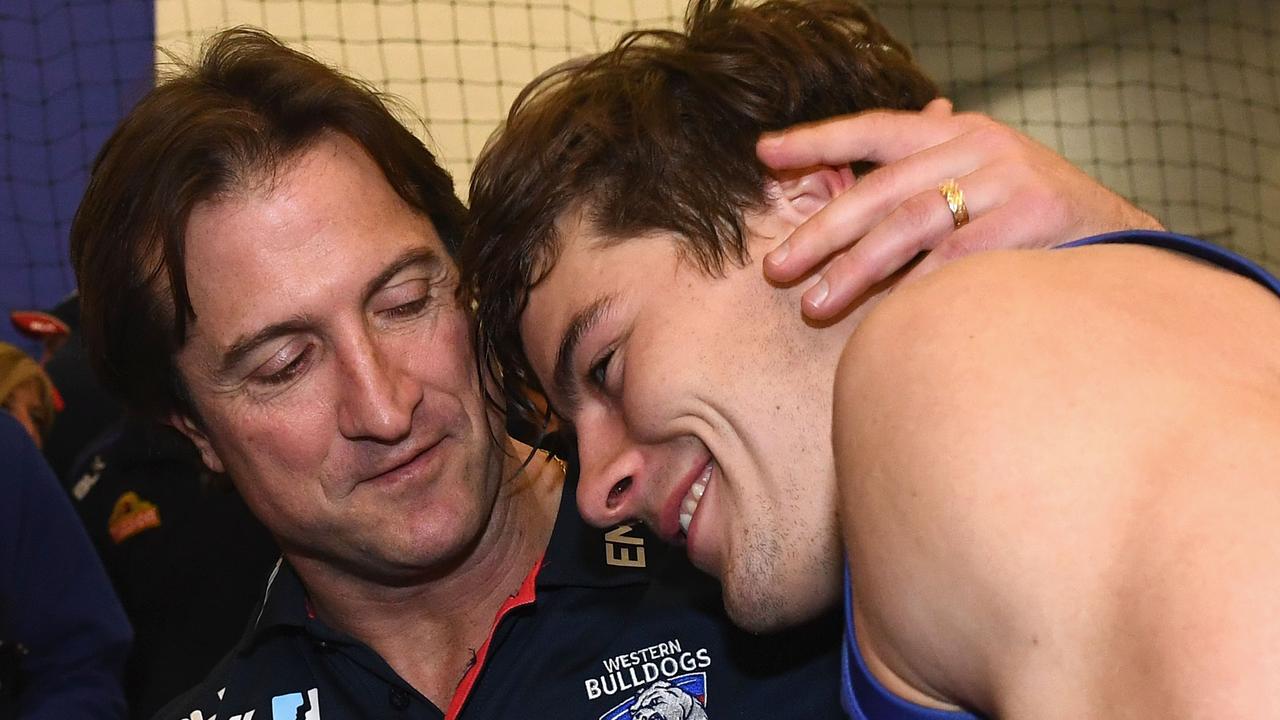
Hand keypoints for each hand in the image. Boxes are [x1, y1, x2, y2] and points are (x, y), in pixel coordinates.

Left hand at [757, 99, 1163, 319]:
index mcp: (958, 132)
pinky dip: (914, 289)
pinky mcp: (1032, 219)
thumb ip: (927, 173)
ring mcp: (1008, 180)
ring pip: (910, 223)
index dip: (818, 140)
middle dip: (822, 229)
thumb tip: (863, 159)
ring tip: (815, 302)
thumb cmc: (1037, 219)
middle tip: (777, 268)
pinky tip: (883, 317)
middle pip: (881, 187)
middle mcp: (980, 146)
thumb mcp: (984, 178)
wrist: (1126, 244)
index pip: (876, 129)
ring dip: (856, 267)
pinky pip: (955, 260)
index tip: (765, 153)